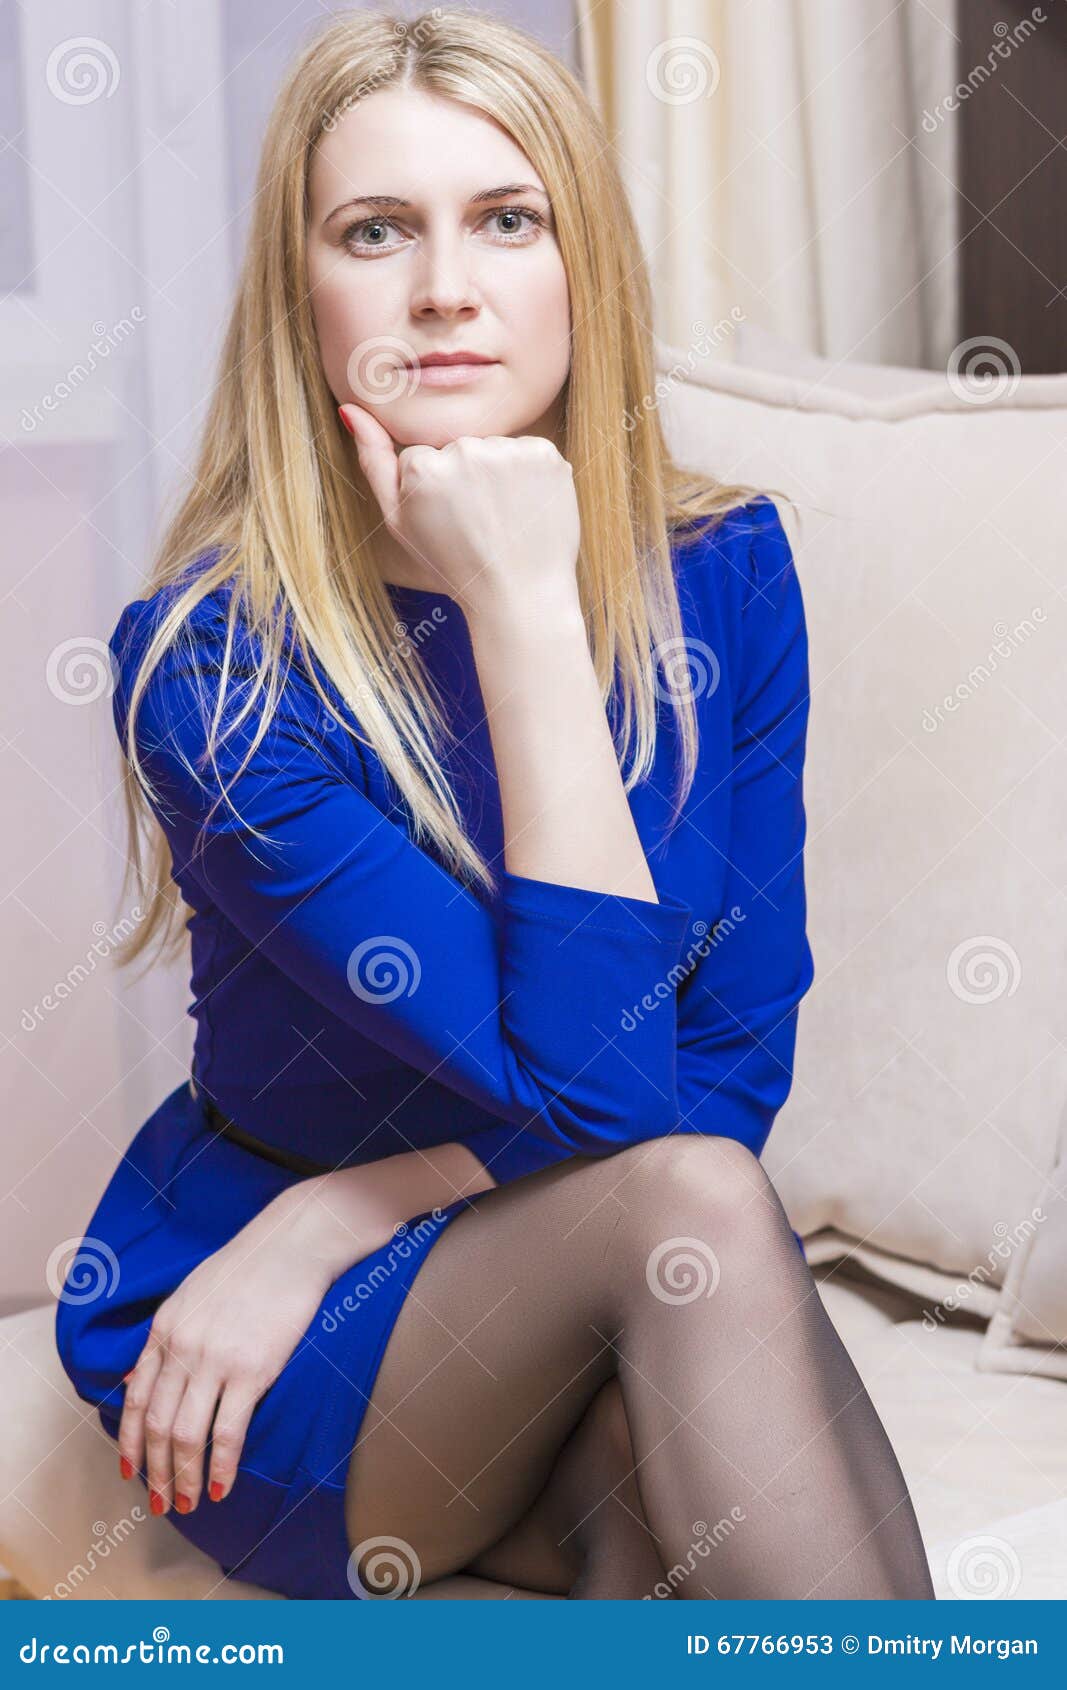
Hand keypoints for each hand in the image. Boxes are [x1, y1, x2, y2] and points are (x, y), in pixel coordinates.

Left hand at [117, 1177, 387, 1515]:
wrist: (292, 1244)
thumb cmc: (247, 1267)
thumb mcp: (190, 1296)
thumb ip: (163, 1339)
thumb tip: (135, 1379)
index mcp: (165, 1329)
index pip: (135, 1399)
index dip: (129, 1441)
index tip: (131, 1471)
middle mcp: (182, 1347)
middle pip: (157, 1425)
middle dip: (155, 1471)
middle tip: (161, 1502)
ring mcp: (215, 1360)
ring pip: (187, 1435)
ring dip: (185, 1478)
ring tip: (189, 1503)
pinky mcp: (252, 1370)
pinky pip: (228, 1431)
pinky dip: (222, 1466)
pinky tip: (223, 1487)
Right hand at [339, 403, 580, 619]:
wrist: (518, 595)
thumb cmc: (452, 564)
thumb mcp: (399, 522)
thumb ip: (374, 462)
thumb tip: (350, 408)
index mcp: (422, 464)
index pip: (424, 454)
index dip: (434, 489)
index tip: (446, 519)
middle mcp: (464, 449)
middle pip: (460, 446)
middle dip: (467, 477)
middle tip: (477, 522)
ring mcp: (508, 451)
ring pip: (495, 448)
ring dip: (499, 474)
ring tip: (502, 518)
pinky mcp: (546, 455)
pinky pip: (530, 451)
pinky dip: (531, 475)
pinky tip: (526, 508)